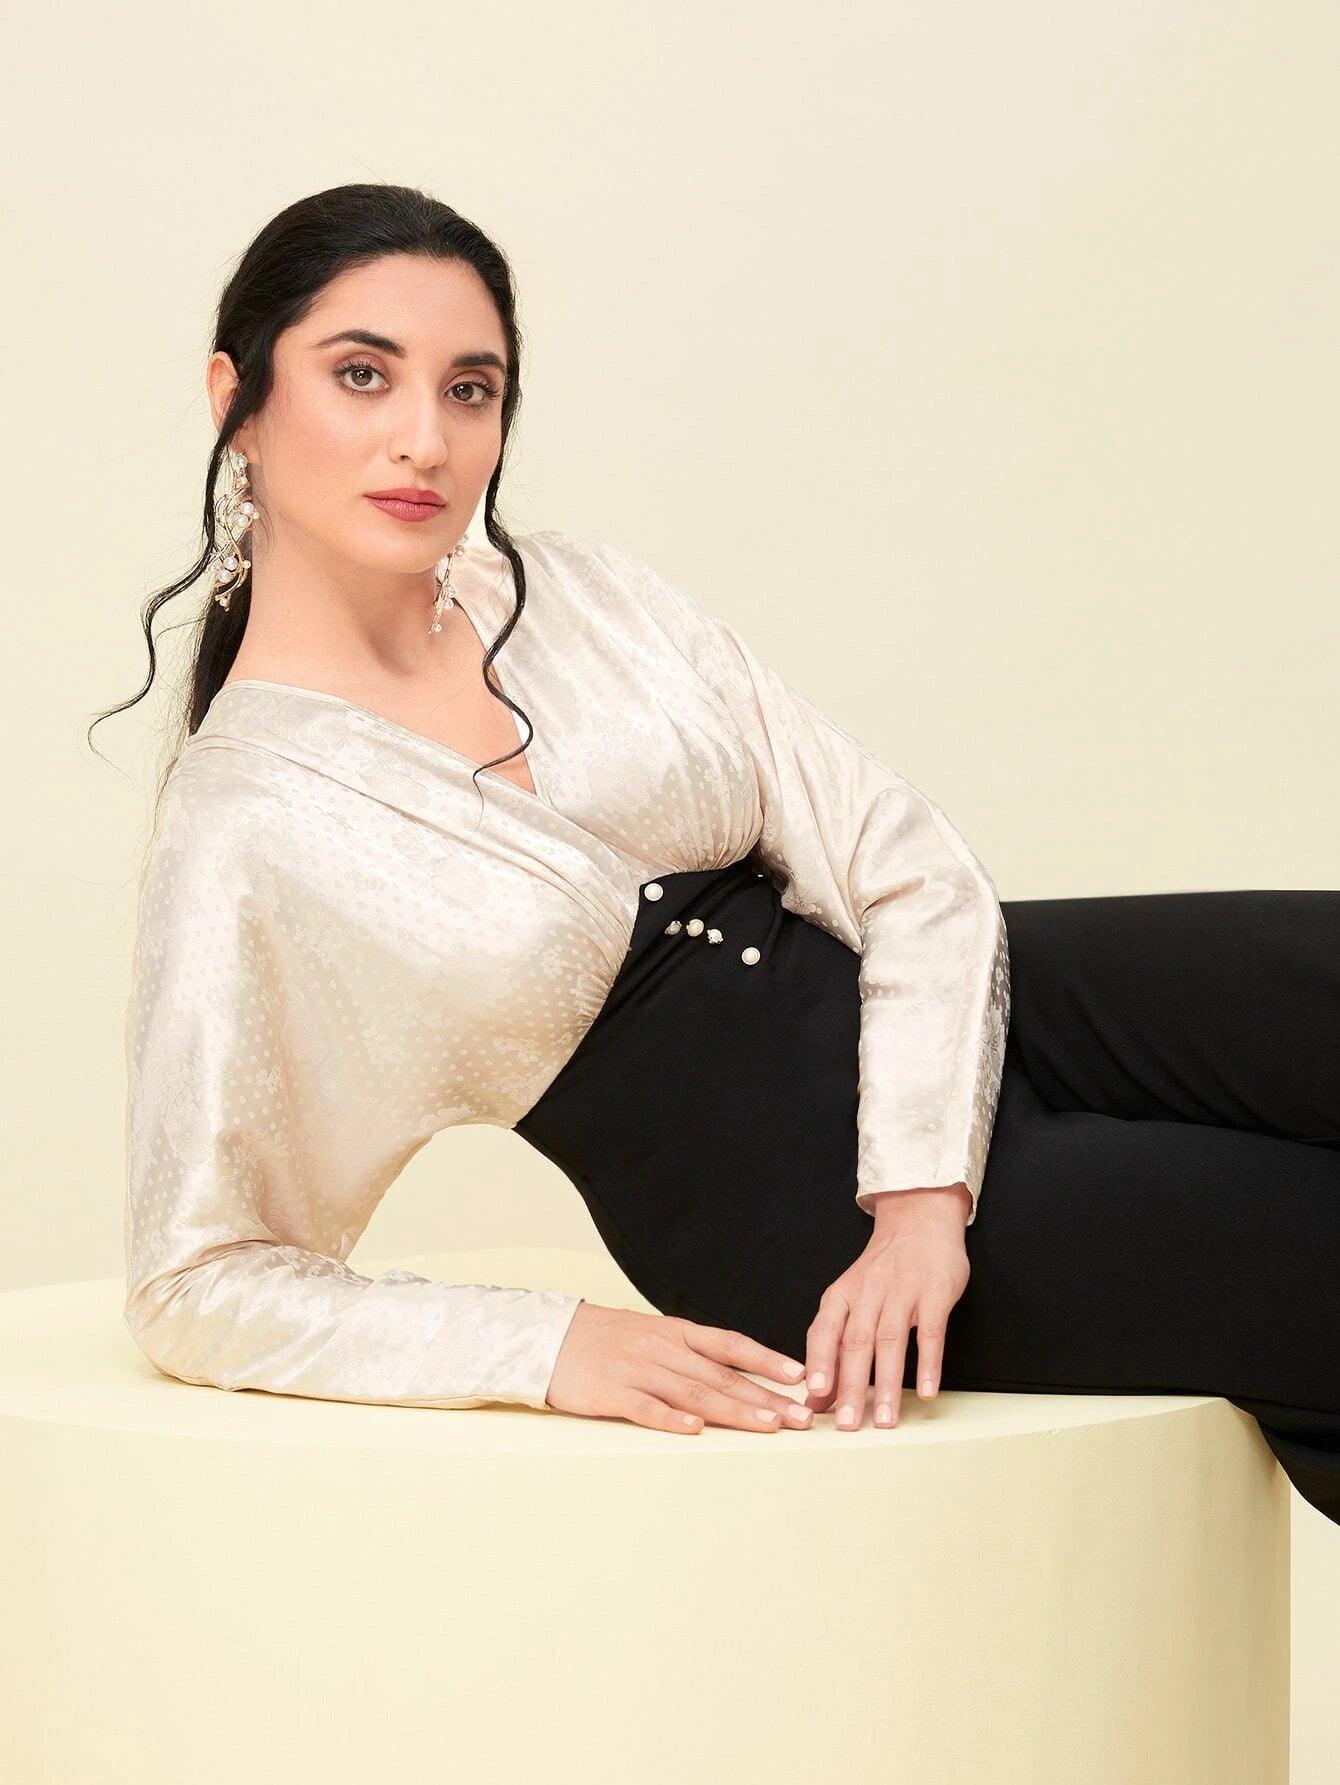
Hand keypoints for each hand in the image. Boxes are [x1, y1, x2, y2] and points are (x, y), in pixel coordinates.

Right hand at [545, 1301, 815, 1434]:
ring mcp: (637, 1369)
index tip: (800, 1377)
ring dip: (735, 1411)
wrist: (546, 1337)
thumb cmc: (603, 1340)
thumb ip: (687, 1352)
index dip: (767, 1360)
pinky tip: (695, 1431)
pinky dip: (671, 1419)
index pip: (730, 1345)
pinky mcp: (610, 1392)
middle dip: (766, 1397)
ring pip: (695, 1392)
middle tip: (802, 1417)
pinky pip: (646, 1407)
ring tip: (769, 1426)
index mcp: (674, 1332)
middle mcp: (662, 1348)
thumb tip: (732, 1372)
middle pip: (722, 1376)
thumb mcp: (650, 1334)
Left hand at [803, 1184, 971, 1430]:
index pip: (824, 1331)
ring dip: (887, 1383)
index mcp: (841, 1295)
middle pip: (856, 1343)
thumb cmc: (882, 1270)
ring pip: (891, 1341)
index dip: (819, 1364)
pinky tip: (925, 1392)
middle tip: (848, 1425)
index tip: (814, 1398)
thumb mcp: (850, 1297)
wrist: (919, 1220)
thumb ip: (834, 1345)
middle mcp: (868, 1292)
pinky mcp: (935, 1292)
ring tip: (885, 1420)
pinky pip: (932, 1332)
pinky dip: (928, 1363)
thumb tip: (816, 1398)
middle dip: (851, 1386)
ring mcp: (903, 1291)